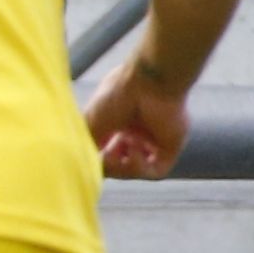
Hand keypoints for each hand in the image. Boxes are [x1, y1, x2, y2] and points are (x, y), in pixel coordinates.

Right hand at [85, 46, 197, 178]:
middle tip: (100, 159)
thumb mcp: (91, 123)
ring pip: (138, 170)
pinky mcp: (170, 148)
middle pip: (121, 165)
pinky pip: (156, 171)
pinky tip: (132, 151)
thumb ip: (88, 147)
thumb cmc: (118, 95)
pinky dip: (140, 168)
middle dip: (108, 166)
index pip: (106, 152)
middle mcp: (137, 135)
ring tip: (112, 156)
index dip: (96, 159)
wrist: (148, 81)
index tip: (87, 157)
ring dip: (122, 169)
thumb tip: (83, 166)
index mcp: (120, 125)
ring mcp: (155, 142)